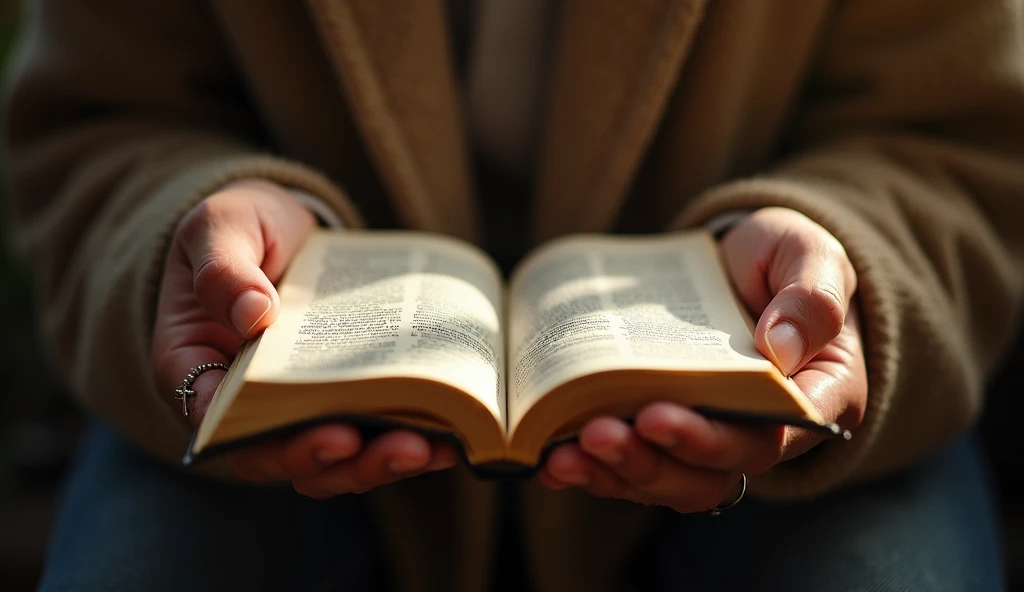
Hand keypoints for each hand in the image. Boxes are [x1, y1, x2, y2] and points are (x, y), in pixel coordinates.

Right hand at [150, 180, 455, 497]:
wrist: (279, 229)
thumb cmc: (238, 230)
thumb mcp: (219, 228)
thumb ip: (224, 269)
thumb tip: (254, 314)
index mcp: (196, 367)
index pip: (218, 422)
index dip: (264, 439)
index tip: (323, 435)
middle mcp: (242, 405)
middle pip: (278, 455)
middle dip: (334, 460)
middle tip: (386, 445)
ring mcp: (293, 409)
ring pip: (327, 460)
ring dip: (376, 464)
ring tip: (428, 449)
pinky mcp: (337, 402)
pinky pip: (364, 437)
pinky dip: (402, 444)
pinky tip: (447, 439)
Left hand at [538, 207, 866, 511]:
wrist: (747, 261)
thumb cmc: (786, 258)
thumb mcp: (812, 255)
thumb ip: (811, 296)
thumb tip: (779, 348)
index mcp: (819, 393)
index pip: (775, 434)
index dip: (716, 438)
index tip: (658, 415)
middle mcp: (770, 430)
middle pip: (718, 470)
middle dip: (655, 460)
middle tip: (600, 434)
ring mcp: (719, 436)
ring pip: (676, 480)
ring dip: (621, 474)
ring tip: (568, 455)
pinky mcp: (676, 434)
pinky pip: (644, 466)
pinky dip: (600, 472)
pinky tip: (555, 462)